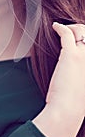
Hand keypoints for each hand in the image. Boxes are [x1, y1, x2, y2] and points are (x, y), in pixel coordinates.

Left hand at [32, 22, 84, 136]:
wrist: (67, 110)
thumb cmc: (74, 104)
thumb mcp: (83, 88)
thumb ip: (81, 75)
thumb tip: (76, 72)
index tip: (80, 40)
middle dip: (81, 30)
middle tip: (71, 32)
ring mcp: (84, 55)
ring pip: (81, 31)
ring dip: (72, 28)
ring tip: (62, 30)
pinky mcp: (70, 55)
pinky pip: (67, 33)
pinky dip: (60, 27)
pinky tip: (55, 27)